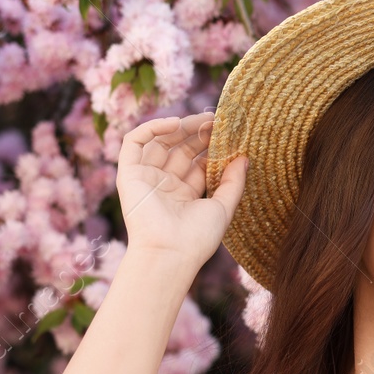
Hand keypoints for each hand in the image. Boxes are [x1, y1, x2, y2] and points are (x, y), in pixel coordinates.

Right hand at [116, 112, 248, 265]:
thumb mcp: (223, 208)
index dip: (211, 147)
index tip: (229, 134)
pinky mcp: (128, 174)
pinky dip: (151, 128)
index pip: (197, 163)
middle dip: (198, 134)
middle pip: (180, 150)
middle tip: (218, 121)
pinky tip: (175, 123)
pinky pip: (134, 143)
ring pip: (160, 142)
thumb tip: (244, 157)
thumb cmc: (197, 238)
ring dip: (180, 127)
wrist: (169, 253)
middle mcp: (164, 185)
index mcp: (184, 195)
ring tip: (203, 120)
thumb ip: (234, 182)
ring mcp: (146, 178)